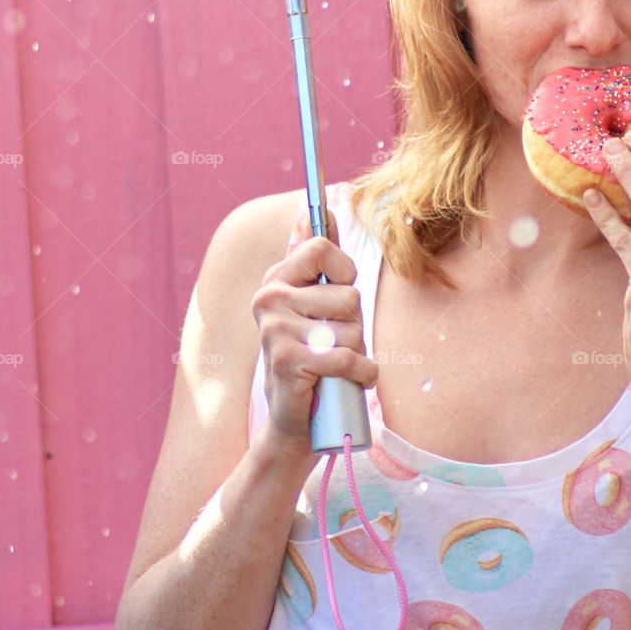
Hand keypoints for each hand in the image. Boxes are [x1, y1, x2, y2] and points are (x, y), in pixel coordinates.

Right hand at [251, 210, 377, 446]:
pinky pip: (347, 357)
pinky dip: (361, 373)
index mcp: (276, 279)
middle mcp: (269, 298)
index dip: (345, 273)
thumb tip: (327, 205)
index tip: (338, 296)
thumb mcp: (316, 307)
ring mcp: (275, 329)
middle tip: (332, 345)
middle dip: (354, 326)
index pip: (324, 247)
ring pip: (351, 328)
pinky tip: (351, 381)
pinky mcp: (288, 360)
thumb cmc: (314, 360)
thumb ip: (320, 260)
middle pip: (349, 295)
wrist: (294, 424)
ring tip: (335, 366)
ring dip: (356, 352)